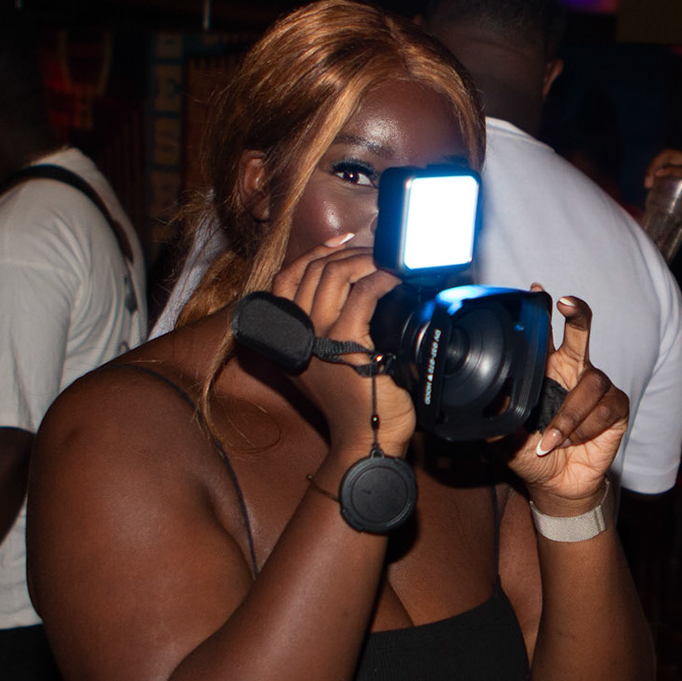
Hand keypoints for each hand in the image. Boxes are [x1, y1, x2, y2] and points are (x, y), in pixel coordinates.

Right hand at [265, 234, 413, 456]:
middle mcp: (296, 334)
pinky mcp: (347, 344)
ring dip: (363, 260)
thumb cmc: (353, 402)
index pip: (286, 277)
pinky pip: (362, 294)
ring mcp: (319, 338)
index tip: (342, 242)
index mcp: (286, 336)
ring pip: (334, 274)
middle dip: (347, 252)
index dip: (315, 253)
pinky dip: (381, 278)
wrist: (364, 439)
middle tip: (374, 251)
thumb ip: (321, 331)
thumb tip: (347, 292)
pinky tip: (395, 278)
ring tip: (385, 261)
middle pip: (313, 270)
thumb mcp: (324, 364)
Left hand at [506, 294, 627, 515]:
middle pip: (581, 332)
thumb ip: (496, 415)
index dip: (543, 310)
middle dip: (578, 314)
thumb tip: (483, 396)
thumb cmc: (529, 452)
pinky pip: (605, 408)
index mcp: (545, 370)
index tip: (536, 290)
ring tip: (549, 441)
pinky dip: (584, 428)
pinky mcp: (616, 408)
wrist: (555, 484)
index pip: (545, 334)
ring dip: (569, 415)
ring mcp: (596, 388)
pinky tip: (570, 443)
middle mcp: (573, 371)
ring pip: (591, 383)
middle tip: (568, 305)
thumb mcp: (503, 436)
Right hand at [644, 150, 681, 229]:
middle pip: (671, 155)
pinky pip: (662, 165)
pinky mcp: (677, 169)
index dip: (671, 170)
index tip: (657, 175)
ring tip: (647, 185)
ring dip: (652, 168)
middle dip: (655, 164)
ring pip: (664, 158)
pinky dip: (654, 173)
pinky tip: (650, 186)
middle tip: (648, 183)